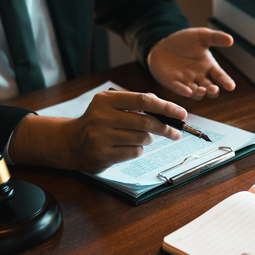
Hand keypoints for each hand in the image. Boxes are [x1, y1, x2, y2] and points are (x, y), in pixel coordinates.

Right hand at [8, 90, 186, 172]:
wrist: (71, 142)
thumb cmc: (100, 122)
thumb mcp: (112, 106)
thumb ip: (137, 104)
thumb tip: (169, 109)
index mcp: (106, 100)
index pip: (144, 100)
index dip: (166, 107)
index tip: (182, 114)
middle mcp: (101, 116)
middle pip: (146, 121)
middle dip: (165, 128)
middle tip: (176, 133)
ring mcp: (100, 137)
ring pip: (142, 138)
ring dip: (148, 140)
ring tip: (139, 138)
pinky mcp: (102, 155)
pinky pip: (134, 152)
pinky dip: (137, 150)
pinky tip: (128, 147)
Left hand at [147, 27, 234, 99]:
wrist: (163, 43)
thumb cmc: (185, 41)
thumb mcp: (201, 36)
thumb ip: (215, 38)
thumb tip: (230, 39)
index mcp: (209, 67)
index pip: (220, 77)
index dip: (226, 82)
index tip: (231, 87)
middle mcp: (199, 77)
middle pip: (209, 89)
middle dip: (212, 91)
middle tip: (213, 89)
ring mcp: (186, 81)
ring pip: (196, 93)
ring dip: (199, 93)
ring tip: (201, 90)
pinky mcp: (172, 83)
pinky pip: (178, 89)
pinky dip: (183, 91)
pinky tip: (187, 92)